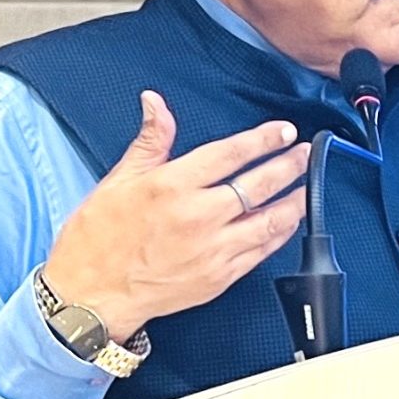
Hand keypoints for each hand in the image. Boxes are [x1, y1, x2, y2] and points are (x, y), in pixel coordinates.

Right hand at [39, 91, 309, 339]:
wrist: (91, 295)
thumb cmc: (98, 240)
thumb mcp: (118, 181)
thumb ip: (150, 141)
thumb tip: (155, 103)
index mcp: (172, 186)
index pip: (230, 154)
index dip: (263, 139)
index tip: (283, 131)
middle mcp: (197, 216)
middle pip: (259, 184)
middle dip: (289, 164)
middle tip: (304, 152)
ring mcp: (213, 249)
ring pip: (270, 219)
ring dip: (295, 200)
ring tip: (306, 185)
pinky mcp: (220, 276)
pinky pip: (262, 250)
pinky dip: (281, 232)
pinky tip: (288, 220)